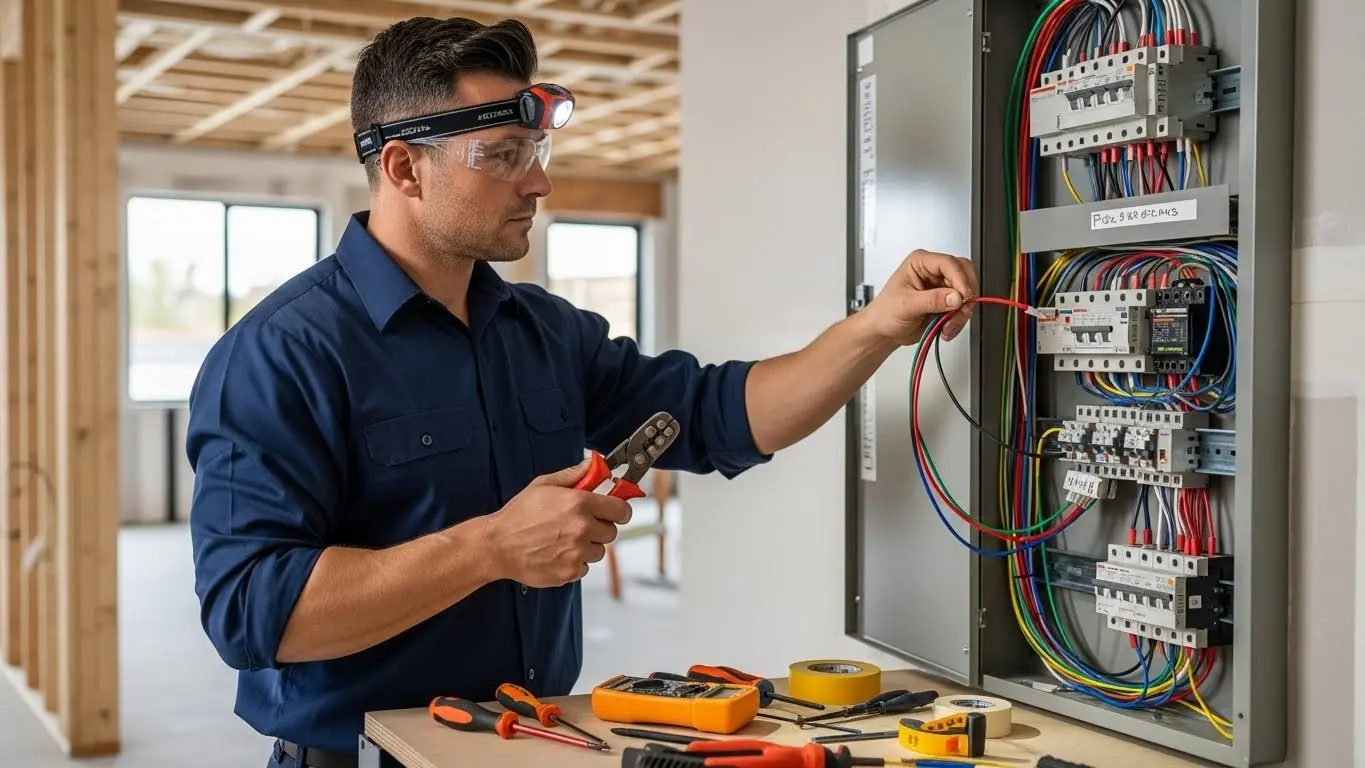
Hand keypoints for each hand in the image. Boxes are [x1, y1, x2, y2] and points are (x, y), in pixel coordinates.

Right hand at [486, 457, 633, 587]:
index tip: (615, 511)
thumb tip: (595, 464)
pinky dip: (575, 562)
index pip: (621, 509)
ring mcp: (577, 552)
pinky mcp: (570, 572)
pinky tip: (557, 552)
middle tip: (580, 524)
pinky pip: (585, 567)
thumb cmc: (518, 515)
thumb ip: (574, 474)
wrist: (498, 545)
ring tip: (564, 539)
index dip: (619, 510)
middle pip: (612, 531)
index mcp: (579, 504)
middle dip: (600, 527)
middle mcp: (582, 528)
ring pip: (599, 551)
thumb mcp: (544, 485)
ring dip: (588, 546)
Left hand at [863, 249, 978, 344]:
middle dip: (965, 295)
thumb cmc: (885, 312)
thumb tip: (955, 297)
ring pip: (967, 293)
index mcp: (921, 263)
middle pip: (964, 274)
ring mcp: (942, 287)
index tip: (963, 296)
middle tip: (958, 312)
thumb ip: (932, 300)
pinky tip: (945, 329)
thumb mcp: (906, 305)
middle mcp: (934, 272)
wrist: (884, 331)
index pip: (949, 263)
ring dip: (961, 313)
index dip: (960, 279)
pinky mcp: (947, 302)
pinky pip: (963, 308)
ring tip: (947, 326)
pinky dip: (958, 320)